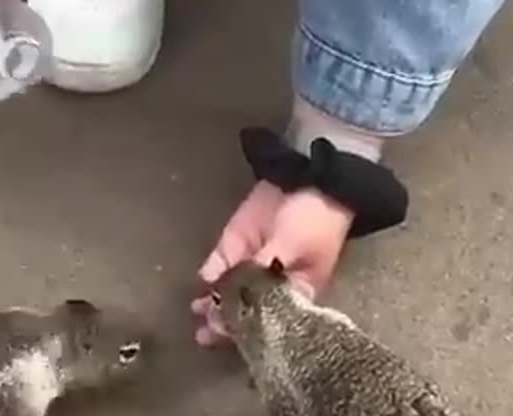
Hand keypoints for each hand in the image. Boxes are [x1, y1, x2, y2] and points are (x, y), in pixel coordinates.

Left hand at [190, 181, 353, 345]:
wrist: (307, 176)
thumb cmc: (314, 219)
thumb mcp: (294, 248)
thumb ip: (265, 272)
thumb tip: (241, 296)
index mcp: (296, 292)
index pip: (270, 320)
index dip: (251, 330)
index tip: (234, 336)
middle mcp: (270, 285)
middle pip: (245, 310)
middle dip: (226, 323)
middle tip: (207, 333)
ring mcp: (250, 264)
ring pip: (227, 292)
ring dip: (212, 305)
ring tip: (198, 314)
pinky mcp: (234, 245)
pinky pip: (219, 266)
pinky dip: (210, 277)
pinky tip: (203, 286)